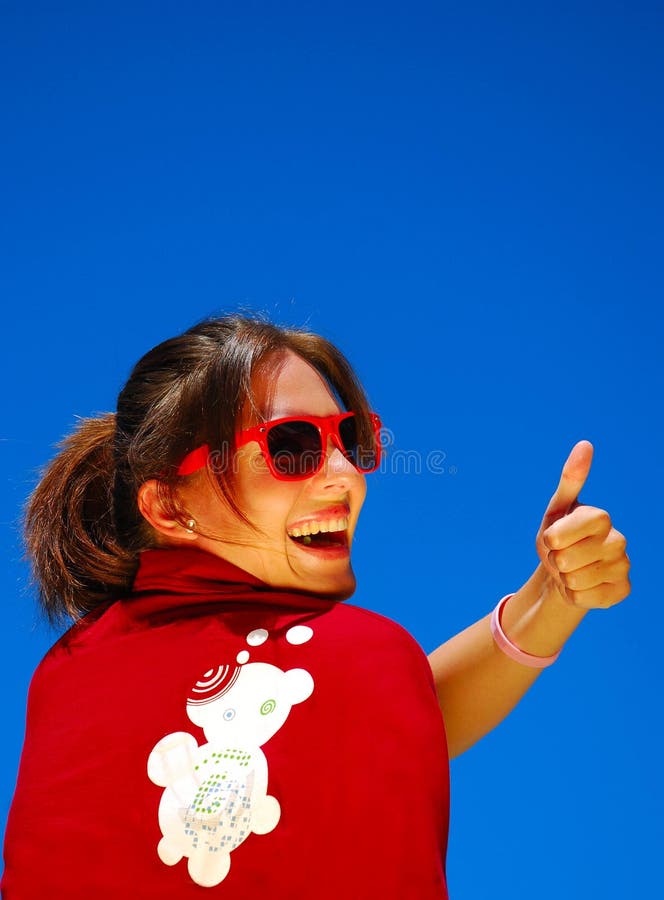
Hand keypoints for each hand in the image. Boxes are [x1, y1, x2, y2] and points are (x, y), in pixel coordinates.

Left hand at [536, 441, 630, 608]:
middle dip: (554, 560)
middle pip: (566, 559)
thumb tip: (585, 444)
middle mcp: (618, 541)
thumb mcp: (556, 510)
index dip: (553, 538)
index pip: (566, 532)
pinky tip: (581, 586)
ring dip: (563, 579)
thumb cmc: (558, 538)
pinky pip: (584, 599)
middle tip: (561, 556)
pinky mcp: (621, 591)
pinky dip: (574, 595)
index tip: (552, 538)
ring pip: (574, 581)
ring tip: (570, 570)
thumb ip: (570, 480)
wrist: (563, 574)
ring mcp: (622, 567)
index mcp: (600, 517)